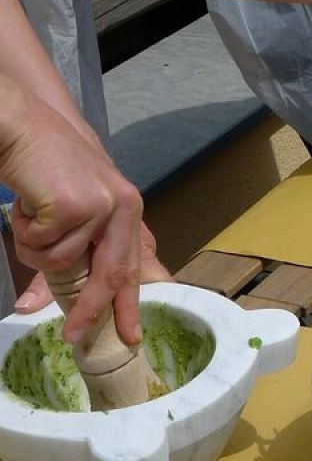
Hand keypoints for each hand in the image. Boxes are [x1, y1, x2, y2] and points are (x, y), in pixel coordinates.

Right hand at [0, 99, 144, 345]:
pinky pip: (42, 245)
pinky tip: (26, 205)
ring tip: (30, 217)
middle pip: (112, 275)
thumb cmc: (44, 170)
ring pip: (62, 262)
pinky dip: (24, 231)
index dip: (130, 304)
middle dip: (91, 310)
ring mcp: (102, 206)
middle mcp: (124, 208)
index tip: (131, 336)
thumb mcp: (67, 211)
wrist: (25, 127)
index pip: (134, 265)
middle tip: (73, 335)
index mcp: (128, 210)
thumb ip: (63, 255)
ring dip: (34, 247)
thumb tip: (33, 306)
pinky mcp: (75, 206)